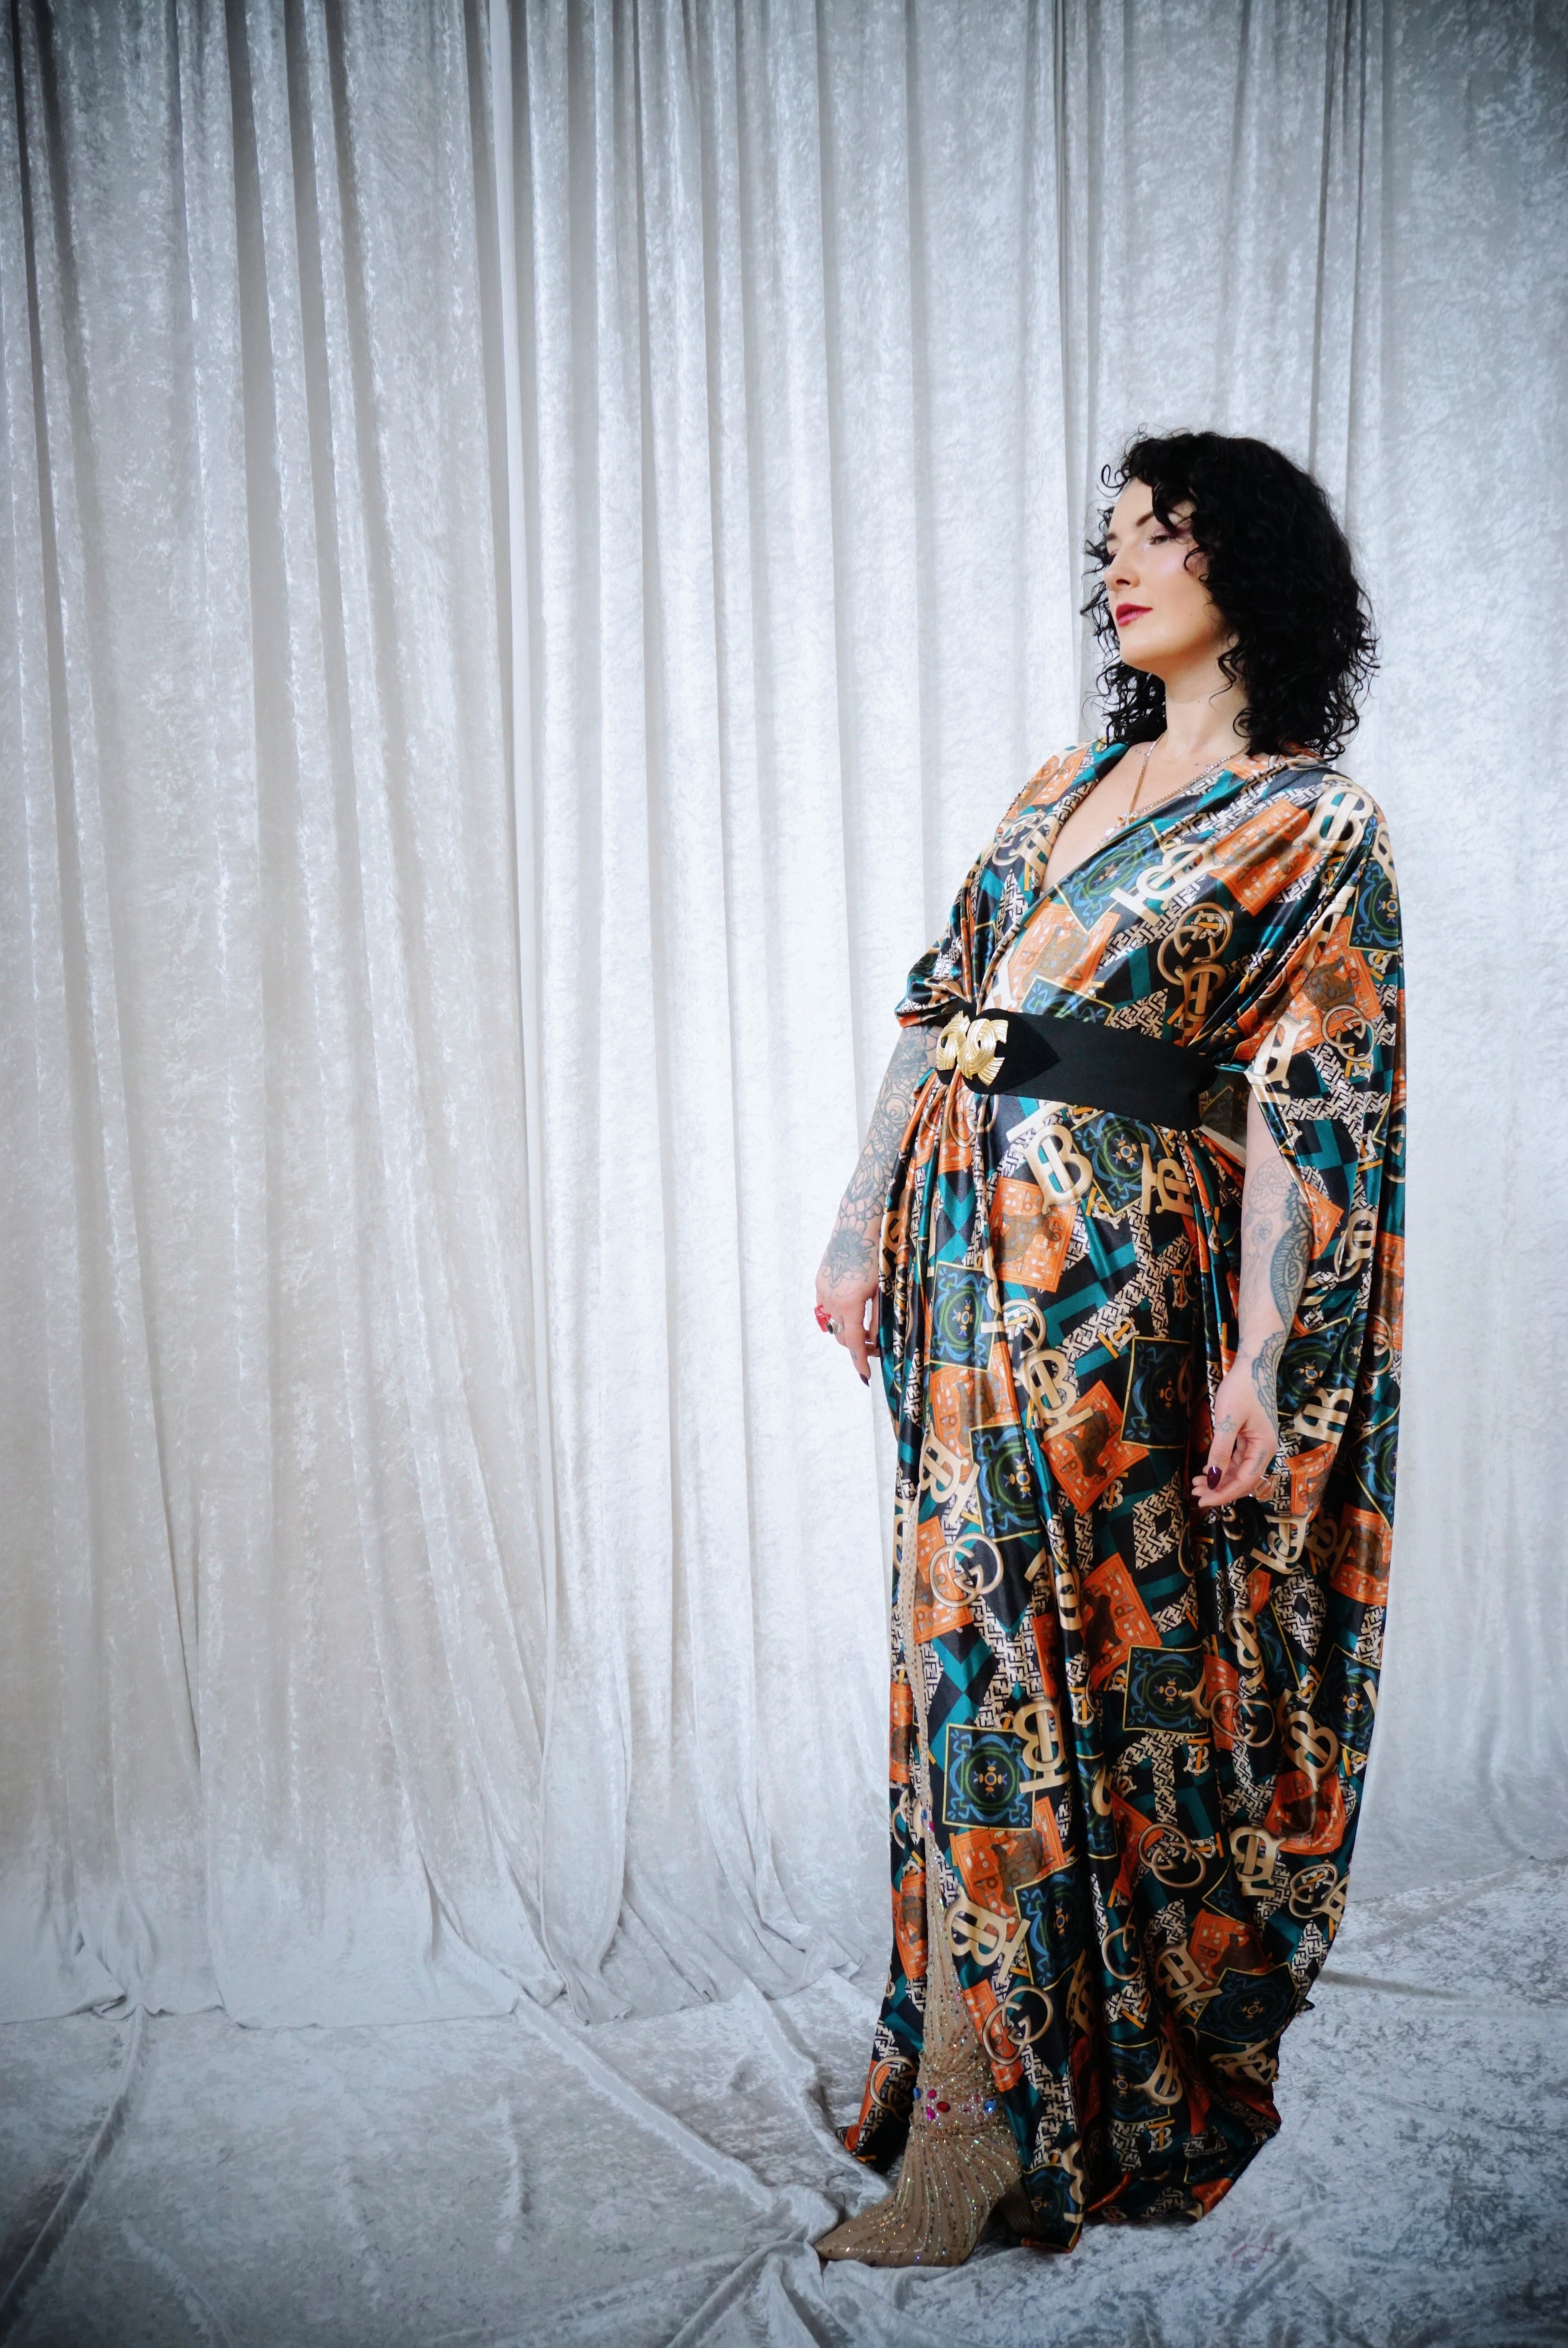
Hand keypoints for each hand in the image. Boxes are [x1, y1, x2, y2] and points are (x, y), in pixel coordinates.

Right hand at [815, 1231, 879, 1385]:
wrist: (858, 1222)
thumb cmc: (878, 1254)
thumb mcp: (883, 1289)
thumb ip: (878, 1318)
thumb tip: (875, 1342)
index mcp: (850, 1303)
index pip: (854, 1343)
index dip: (860, 1361)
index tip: (864, 1376)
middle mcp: (832, 1300)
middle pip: (842, 1335)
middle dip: (857, 1344)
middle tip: (875, 1345)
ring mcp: (823, 1290)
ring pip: (833, 1321)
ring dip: (847, 1327)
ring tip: (864, 1324)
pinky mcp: (819, 1280)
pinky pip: (826, 1306)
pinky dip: (838, 1312)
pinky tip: (851, 1306)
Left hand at [1192, 1359, 1279, 1509]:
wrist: (1253, 1365)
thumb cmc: (1242, 1389)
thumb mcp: (1227, 1419)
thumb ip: (1221, 1450)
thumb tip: (1212, 1478)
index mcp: (1264, 1448)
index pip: (1244, 1481)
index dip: (1223, 1494)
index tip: (1203, 1500)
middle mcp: (1264, 1449)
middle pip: (1242, 1480)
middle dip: (1219, 1489)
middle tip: (1195, 1492)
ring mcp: (1258, 1444)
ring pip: (1238, 1471)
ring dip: (1219, 1479)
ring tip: (1196, 1483)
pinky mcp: (1250, 1437)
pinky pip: (1237, 1459)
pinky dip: (1222, 1467)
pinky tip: (1207, 1470)